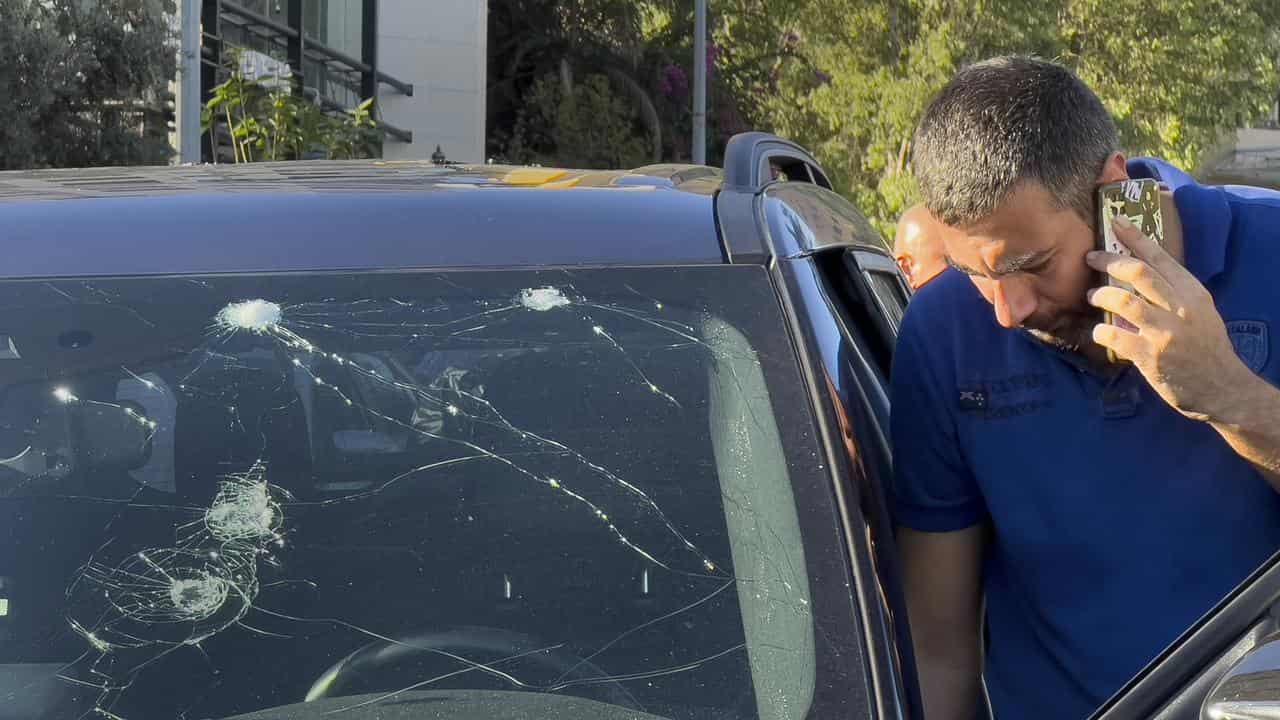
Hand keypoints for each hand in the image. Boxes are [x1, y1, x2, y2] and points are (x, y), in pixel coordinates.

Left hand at [1086, 215, 1253, 421]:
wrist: (1221, 387)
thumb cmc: (1205, 347)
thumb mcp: (1199, 312)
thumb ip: (1172, 295)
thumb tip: (1135, 277)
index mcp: (1193, 294)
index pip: (1161, 258)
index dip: (1136, 238)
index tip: (1117, 222)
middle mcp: (1180, 309)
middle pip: (1138, 272)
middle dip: (1109, 260)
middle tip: (1091, 258)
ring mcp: (1165, 332)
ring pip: (1122, 300)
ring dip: (1101, 295)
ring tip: (1092, 296)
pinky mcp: (1150, 356)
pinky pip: (1114, 335)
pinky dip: (1101, 330)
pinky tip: (1100, 331)